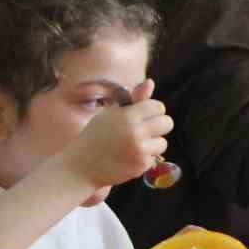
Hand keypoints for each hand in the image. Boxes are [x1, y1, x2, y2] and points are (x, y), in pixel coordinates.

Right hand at [57, 79, 172, 194]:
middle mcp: (135, 131)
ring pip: (163, 142)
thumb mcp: (110, 114)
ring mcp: (139, 149)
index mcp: (127, 115)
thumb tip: (150, 82)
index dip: (153, 111)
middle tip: (144, 131)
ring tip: (133, 146)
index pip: (158, 106)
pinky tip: (129, 157)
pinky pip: (154, 157)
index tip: (144, 117)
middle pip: (167, 123)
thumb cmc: (96, 136)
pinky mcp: (141, 164)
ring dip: (152, 144)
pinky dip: (145, 157)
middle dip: (158, 126)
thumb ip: (133, 99)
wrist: (81, 166)